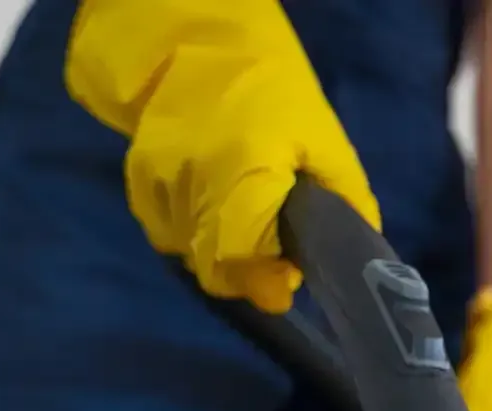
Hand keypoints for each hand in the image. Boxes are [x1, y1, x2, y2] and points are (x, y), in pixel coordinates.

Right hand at [66, 1, 381, 313]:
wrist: (198, 41)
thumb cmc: (274, 90)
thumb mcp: (324, 140)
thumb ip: (344, 197)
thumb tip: (353, 249)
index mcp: (242, 172)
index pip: (241, 255)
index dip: (264, 283)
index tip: (285, 288)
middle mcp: (192, 183)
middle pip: (213, 265)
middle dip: (247, 275)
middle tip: (274, 264)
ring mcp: (159, 182)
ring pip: (187, 253)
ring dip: (220, 257)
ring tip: (247, 234)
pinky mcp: (138, 180)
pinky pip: (163, 232)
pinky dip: (190, 237)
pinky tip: (213, 218)